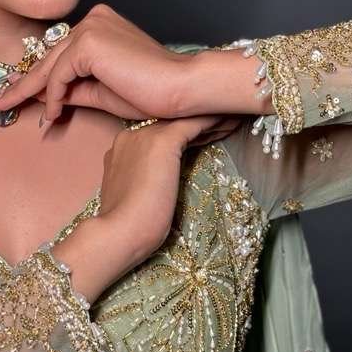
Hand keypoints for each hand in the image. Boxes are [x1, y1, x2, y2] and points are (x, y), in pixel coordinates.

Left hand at [0, 3, 197, 123]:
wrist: (181, 90)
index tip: (9, 94)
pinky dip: (52, 96)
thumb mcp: (102, 92)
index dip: (33, 77)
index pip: (59, 54)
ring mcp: (90, 27)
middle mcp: (92, 19)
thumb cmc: (151, 93)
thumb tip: (45, 100)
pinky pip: (59, 75)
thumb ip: (73, 90)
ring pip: (50, 67)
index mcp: (98, 25)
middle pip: (48, 59)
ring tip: (12, 111)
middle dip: (20, 84)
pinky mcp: (88, 42)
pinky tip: (52, 114)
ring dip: (32, 93)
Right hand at [51, 112, 242, 301]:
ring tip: (232, 119)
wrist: (120, 232)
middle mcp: (130, 137)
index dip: (182, 136)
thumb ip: (146, 181)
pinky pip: (194, 123)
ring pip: (182, 121)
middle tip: (223, 123)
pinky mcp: (162, 142)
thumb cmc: (130, 226)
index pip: (156, 135)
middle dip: (196, 125)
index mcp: (122, 150)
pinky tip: (230, 120)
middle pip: (170, 124)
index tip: (203, 138)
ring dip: (209, 120)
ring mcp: (144, 136)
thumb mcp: (137, 197)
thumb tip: (162, 184)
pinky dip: (213, 121)